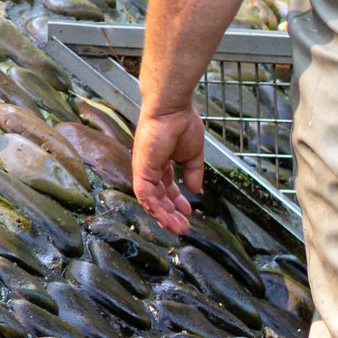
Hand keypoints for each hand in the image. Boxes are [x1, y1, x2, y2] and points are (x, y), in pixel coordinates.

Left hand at [131, 103, 205, 233]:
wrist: (172, 109)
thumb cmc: (182, 123)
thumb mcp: (193, 155)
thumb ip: (194, 173)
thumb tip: (196, 191)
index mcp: (162, 164)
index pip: (168, 189)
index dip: (177, 203)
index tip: (189, 213)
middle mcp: (150, 168)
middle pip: (159, 198)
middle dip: (171, 214)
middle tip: (183, 227)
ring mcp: (144, 170)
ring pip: (151, 200)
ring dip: (163, 216)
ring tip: (178, 228)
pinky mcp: (141, 169)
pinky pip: (144, 194)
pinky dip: (153, 207)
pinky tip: (164, 218)